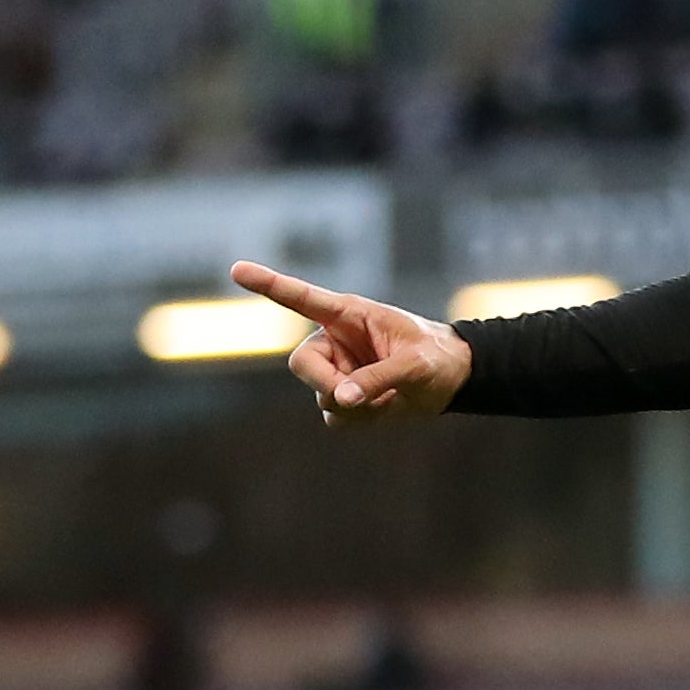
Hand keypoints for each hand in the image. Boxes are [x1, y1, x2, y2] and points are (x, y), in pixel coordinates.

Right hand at [231, 261, 469, 423]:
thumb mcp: (415, 364)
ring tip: (391, 396)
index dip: (269, 285)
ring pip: (323, 398)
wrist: (452, 381)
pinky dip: (362, 420)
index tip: (237, 269)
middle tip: (359, 395)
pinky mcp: (343, 399)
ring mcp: (336, 372)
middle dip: (327, 384)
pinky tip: (386, 407)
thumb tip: (340, 399)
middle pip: (302, 364)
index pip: (302, 299)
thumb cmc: (436, 356)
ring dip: (357, 406)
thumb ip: (378, 377)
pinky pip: (336, 419)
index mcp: (349, 315)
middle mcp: (334, 342)